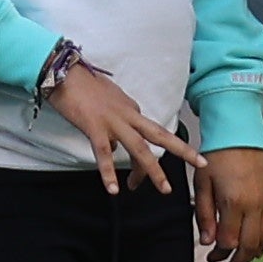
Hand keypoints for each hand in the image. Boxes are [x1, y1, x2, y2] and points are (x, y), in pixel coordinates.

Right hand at [38, 51, 190, 195]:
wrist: (62, 72)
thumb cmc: (80, 85)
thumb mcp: (105, 102)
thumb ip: (113, 122)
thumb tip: (112, 146)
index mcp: (131, 108)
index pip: (148, 135)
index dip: (149, 157)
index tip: (143, 176)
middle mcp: (128, 114)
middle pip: (160, 135)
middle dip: (183, 150)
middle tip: (201, 163)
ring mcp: (113, 122)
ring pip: (139, 148)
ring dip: (153, 170)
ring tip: (164, 189)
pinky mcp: (94, 127)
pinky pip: (104, 154)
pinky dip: (109, 173)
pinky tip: (113, 189)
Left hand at [199, 145, 262, 261]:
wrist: (240, 131)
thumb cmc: (217, 155)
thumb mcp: (202, 184)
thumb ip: (205, 215)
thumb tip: (207, 242)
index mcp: (235, 202)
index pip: (229, 241)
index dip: (219, 253)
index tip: (210, 256)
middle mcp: (256, 204)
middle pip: (250, 246)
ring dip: (253, 254)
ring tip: (240, 261)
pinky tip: (258, 246)